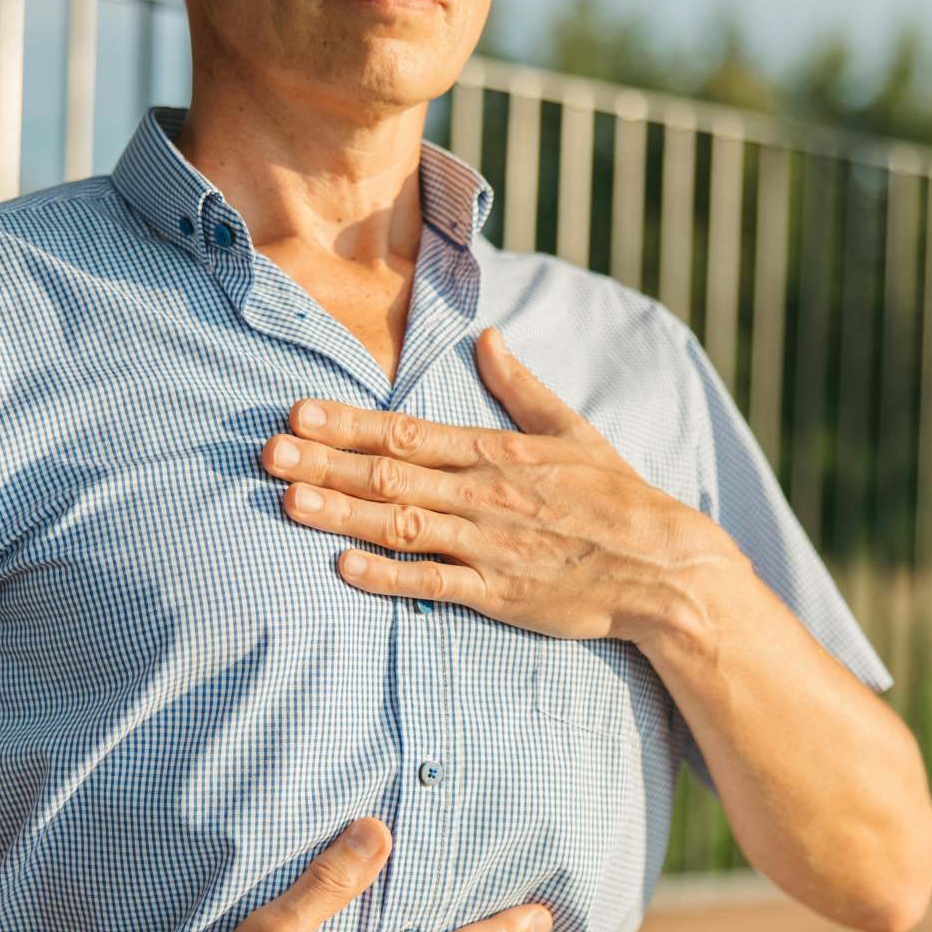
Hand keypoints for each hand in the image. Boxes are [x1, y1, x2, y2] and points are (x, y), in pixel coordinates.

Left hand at [259, 328, 748, 647]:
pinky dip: (387, 576)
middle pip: (389, 475)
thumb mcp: (574, 430)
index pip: (407, 432)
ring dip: (339, 514)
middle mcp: (485, 493)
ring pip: (400, 525)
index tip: (300, 412)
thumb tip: (489, 338)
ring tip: (287, 501)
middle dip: (323, 462)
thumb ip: (522, 387)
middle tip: (267, 453)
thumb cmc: (618, 499)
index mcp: (498, 450)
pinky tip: (343, 567)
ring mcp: (489, 545)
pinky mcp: (498, 594)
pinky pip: (433, 584)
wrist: (664, 567)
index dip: (348, 422)